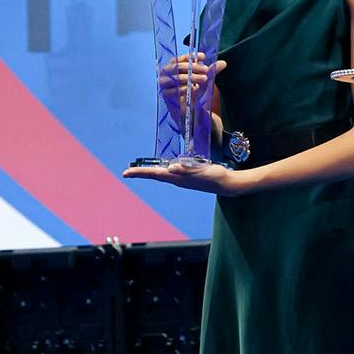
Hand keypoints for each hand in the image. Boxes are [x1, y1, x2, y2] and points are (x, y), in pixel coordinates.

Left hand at [122, 158, 244, 196]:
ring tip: (139, 171)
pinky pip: (170, 174)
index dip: (140, 173)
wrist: (227, 184)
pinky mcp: (188, 178)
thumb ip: (187, 169)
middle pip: (155, 175)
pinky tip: (162, 168)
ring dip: (150, 173)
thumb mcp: (202, 171)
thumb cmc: (215, 176)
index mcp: (179, 178)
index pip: (155, 174)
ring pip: (161, 175)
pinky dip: (161, 171)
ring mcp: (182, 180)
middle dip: (141, 173)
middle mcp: (178, 180)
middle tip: (127, 172)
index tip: (127, 173)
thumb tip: (170, 168)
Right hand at [157, 54, 225, 128]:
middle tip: (206, 70)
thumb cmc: (193, 90)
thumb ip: (211, 71)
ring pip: (176, 77)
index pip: (180, 58)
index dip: (191, 56)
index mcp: (174, 65)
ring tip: (204, 79)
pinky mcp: (165, 94)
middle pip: (178, 66)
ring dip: (191, 77)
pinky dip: (183, 89)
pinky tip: (192, 88)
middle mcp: (167, 72)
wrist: (187, 108)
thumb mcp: (203, 80)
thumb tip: (223, 63)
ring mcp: (164, 83)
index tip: (203, 56)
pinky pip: (173, 90)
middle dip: (193, 67)